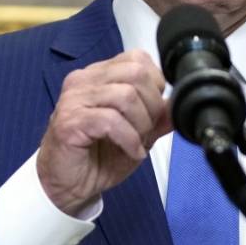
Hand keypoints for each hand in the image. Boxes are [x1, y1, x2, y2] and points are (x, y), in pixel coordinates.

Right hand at [37, 50, 170, 216]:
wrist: (67, 186)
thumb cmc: (96, 157)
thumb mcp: (137, 134)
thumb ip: (158, 118)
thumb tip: (179, 105)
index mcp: (99, 76)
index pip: (137, 59)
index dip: (155, 85)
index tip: (153, 111)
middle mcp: (84, 81)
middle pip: (136, 73)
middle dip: (152, 105)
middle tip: (147, 130)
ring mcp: (74, 99)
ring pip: (125, 95)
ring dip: (141, 124)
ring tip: (137, 142)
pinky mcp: (69, 121)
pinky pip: (110, 120)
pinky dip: (129, 139)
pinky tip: (130, 151)